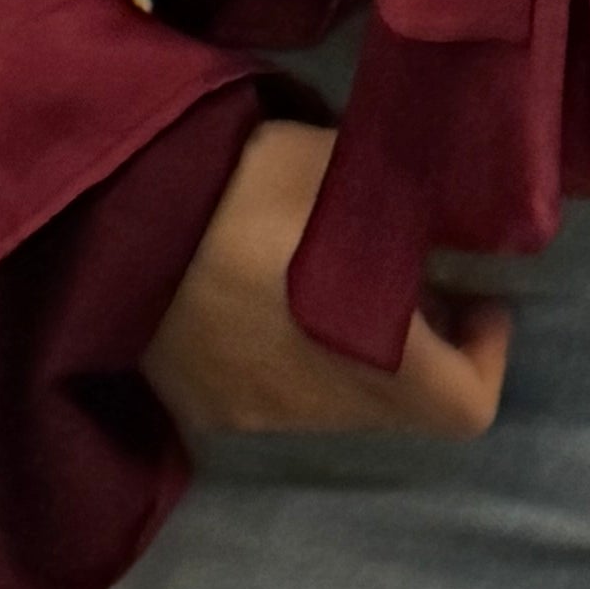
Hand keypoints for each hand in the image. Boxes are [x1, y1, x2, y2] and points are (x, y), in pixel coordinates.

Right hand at [144, 118, 513, 444]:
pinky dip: (293, 356)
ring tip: (329, 276)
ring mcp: (252, 414)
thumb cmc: (242, 187)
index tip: (473, 298)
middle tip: (408, 275)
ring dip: (356, 354)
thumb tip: (448, 234)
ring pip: (337, 403)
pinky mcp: (200, 407)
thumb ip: (410, 213)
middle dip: (422, 347)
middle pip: (403, 407)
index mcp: (370, 356)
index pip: (466, 407)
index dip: (486, 356)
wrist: (103, 217)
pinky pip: (272, 393)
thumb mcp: (347, 174)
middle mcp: (317, 407)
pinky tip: (262, 293)